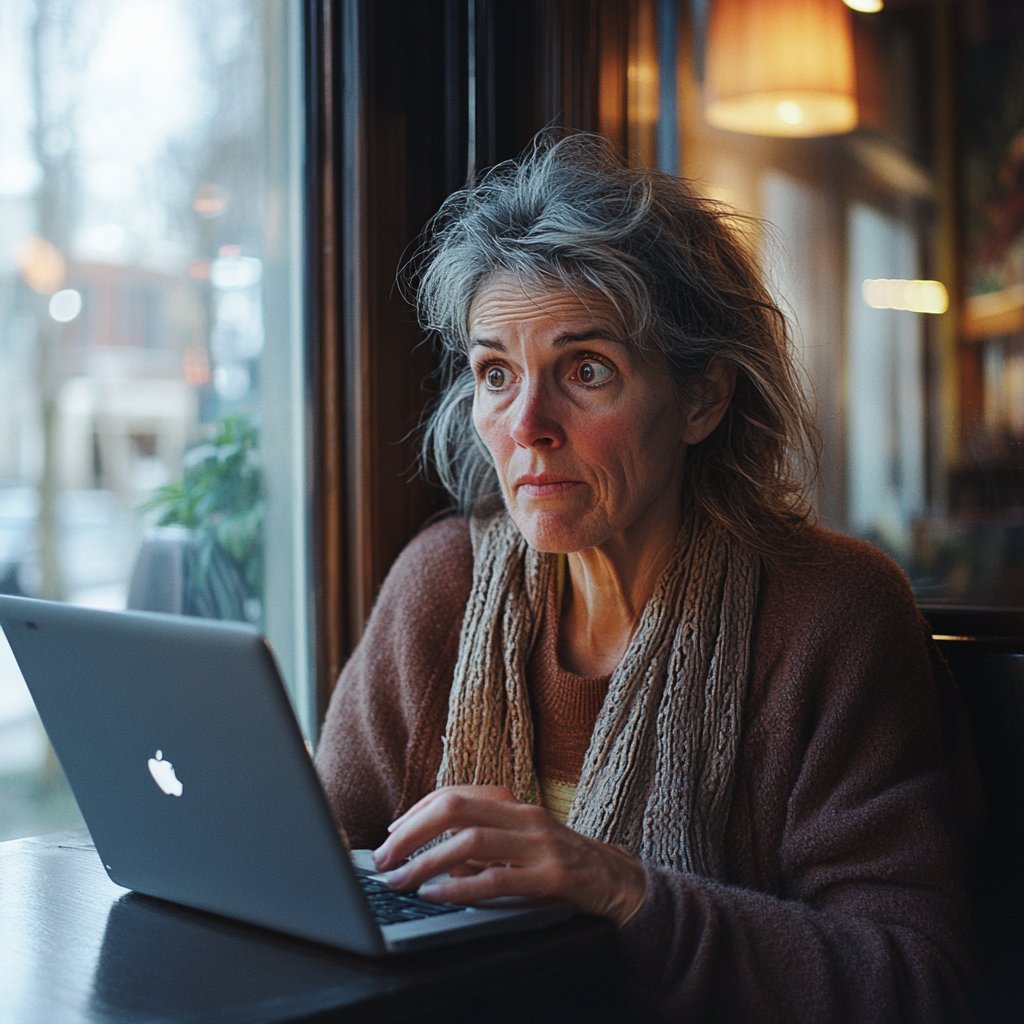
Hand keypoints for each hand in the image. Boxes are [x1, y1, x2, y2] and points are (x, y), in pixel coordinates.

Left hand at [372, 785, 646, 926]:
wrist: (617, 881)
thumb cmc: (559, 865)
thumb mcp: (518, 847)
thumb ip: (481, 847)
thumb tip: (427, 854)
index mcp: (514, 805)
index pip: (454, 795)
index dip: (417, 812)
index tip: (391, 833)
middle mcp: (524, 816)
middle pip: (455, 808)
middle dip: (412, 831)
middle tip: (384, 857)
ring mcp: (540, 844)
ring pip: (472, 842)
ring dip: (428, 861)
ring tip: (402, 880)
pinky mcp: (552, 877)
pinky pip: (499, 879)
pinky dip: (462, 887)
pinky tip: (438, 894)